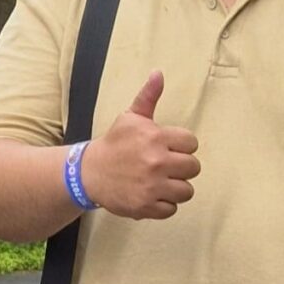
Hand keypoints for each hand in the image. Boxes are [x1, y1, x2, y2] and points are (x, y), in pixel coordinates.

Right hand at [79, 71, 199, 218]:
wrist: (89, 172)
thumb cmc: (115, 143)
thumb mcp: (130, 118)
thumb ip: (148, 97)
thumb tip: (158, 73)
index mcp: (155, 137)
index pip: (192, 143)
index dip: (183, 146)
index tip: (171, 148)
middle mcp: (156, 162)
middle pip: (193, 168)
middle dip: (182, 167)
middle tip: (168, 166)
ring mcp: (151, 186)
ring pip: (186, 191)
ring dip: (177, 187)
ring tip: (163, 182)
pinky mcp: (145, 207)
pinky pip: (171, 209)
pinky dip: (164, 205)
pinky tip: (154, 195)